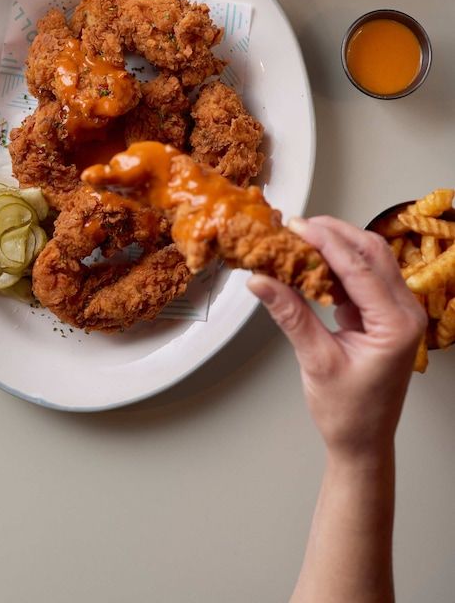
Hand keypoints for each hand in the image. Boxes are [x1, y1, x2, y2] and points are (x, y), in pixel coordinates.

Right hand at [247, 216, 426, 459]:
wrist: (362, 442)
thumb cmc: (348, 412)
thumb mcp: (315, 361)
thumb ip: (291, 314)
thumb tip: (261, 280)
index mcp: (397, 325)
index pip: (360, 267)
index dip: (326, 242)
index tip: (296, 226)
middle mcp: (406, 313)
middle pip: (372, 253)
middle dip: (333, 234)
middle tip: (295, 227)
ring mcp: (398, 312)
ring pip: (370, 260)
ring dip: (336, 246)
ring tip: (299, 241)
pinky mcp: (384, 314)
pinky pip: (364, 276)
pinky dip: (337, 265)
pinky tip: (311, 265)